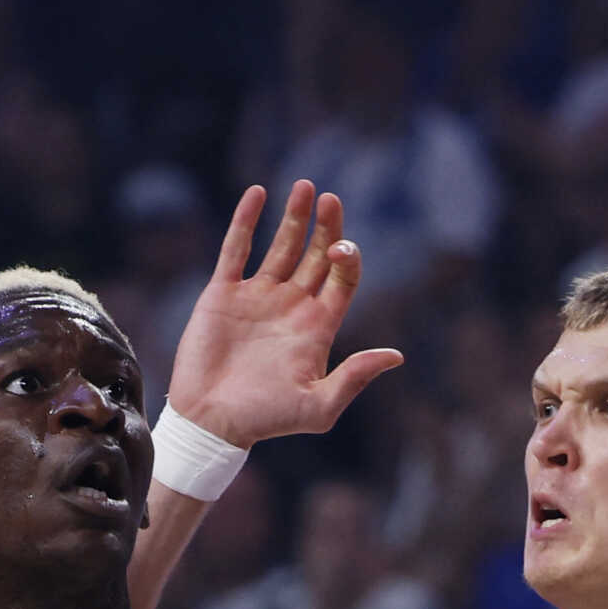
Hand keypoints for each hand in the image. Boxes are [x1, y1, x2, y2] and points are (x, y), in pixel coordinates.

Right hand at [164, 183, 404, 449]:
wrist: (211, 422)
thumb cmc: (266, 420)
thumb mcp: (318, 407)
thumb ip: (354, 378)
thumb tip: (396, 356)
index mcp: (317, 327)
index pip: (342, 280)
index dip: (347, 259)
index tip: (340, 247)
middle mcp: (291, 306)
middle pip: (317, 255)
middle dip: (326, 227)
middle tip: (330, 198)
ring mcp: (258, 297)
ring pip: (282, 245)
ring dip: (294, 217)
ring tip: (305, 186)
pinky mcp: (223, 293)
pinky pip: (236, 248)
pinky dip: (246, 221)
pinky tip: (258, 193)